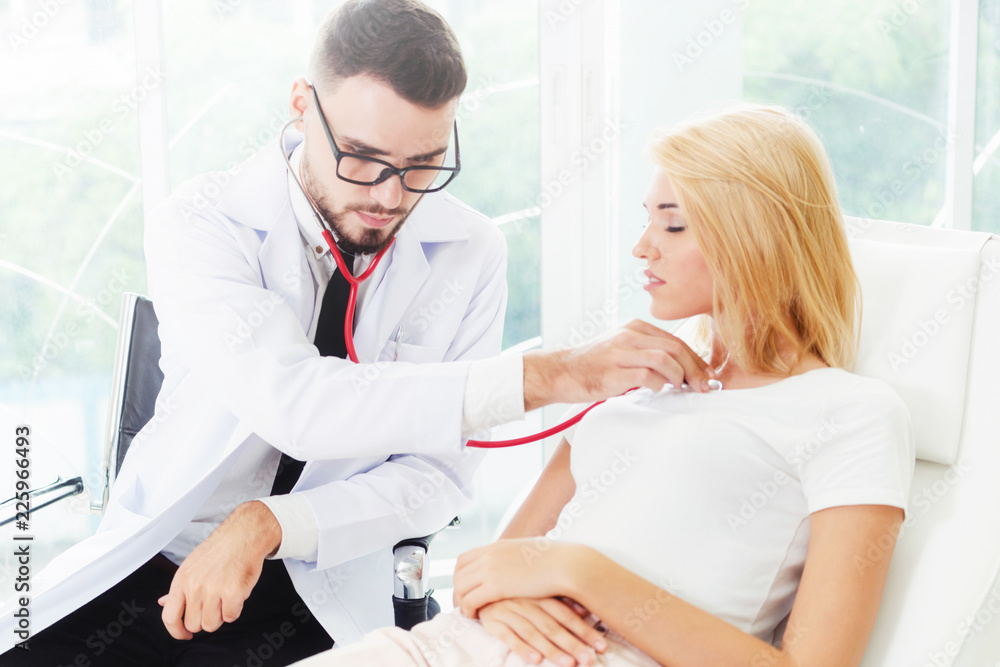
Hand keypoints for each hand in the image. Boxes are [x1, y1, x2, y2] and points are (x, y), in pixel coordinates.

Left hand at [158, 501, 281, 638]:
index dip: (176, 632)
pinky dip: (235, 609)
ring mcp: (213, 590)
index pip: (169, 617)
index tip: (185, 635)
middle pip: (193, 624)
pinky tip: (236, 594)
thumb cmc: (219, 550)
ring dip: (220, 616)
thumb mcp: (191, 566)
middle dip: (204, 619)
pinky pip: (231, 617)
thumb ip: (179, 589)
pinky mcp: (233, 593)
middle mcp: (195, 586)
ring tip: (225, 598)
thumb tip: (163, 603)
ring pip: (212, 625)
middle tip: (214, 605)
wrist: (243, 536)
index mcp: (181, 580)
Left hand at [453, 538, 586, 616]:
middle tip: (463, 603)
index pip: (464, 559)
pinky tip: (475, 616)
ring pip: (461, 587)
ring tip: (469, 612)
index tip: (465, 587)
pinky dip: (468, 609)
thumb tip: (518, 557)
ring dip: (461, 601)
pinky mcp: (495, 586)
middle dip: (458, 589)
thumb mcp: (529, 550)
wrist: (566, 565)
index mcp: (497, 546)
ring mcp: (490, 569)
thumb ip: (515, 555)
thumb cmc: (555, 560)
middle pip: (458, 573)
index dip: (461, 575)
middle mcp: (490, 555)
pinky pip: (470, 600)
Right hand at [479, 598, 607, 666]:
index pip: (567, 616)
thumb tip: (585, 611)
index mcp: (541, 595)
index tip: (602, 646)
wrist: (481, 584)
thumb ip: (560, 601)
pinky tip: (535, 659)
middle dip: (573, 644)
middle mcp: (527, 603)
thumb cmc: (515, 591)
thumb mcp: (537, 592)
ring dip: (551, 650)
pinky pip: (508, 636)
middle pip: (553, 626)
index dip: (585, 631)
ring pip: (533, 633)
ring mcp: (509, 611)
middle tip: (589, 660)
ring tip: (568, 664)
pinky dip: (522, 648)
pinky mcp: (493, 621)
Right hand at [524, 319, 713, 410]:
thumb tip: (679, 369)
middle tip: (704, 386)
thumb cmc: (593, 366)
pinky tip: (656, 390)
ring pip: (665, 359)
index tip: (706, 375)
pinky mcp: (615, 370)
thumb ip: (646, 352)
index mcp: (634, 328)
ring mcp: (622, 352)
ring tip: (682, 389)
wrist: (561, 372)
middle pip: (675, 348)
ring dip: (680, 376)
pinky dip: (658, 385)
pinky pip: (648, 376)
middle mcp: (629, 335)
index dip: (696, 359)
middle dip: (695, 369)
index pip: (675, 340)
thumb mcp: (621, 349)